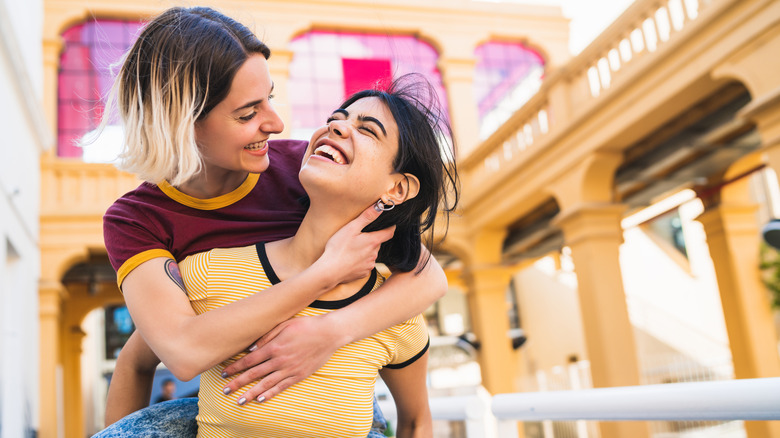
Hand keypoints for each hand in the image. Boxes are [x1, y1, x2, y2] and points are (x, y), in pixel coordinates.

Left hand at [221, 315, 343, 403]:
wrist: (329, 333)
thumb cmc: (306, 325)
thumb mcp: (284, 324)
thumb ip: (266, 336)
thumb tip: (251, 348)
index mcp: (274, 346)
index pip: (249, 360)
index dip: (235, 367)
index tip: (224, 373)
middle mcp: (280, 360)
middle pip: (254, 374)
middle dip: (238, 383)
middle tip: (225, 391)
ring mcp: (290, 369)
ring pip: (266, 384)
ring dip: (251, 393)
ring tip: (239, 401)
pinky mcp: (299, 375)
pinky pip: (282, 386)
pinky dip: (270, 393)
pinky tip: (261, 399)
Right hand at [320, 205, 394, 283]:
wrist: (330, 271)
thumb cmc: (339, 248)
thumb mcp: (352, 228)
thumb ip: (367, 216)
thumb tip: (381, 206)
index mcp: (373, 241)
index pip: (389, 232)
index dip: (390, 227)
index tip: (389, 224)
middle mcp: (374, 254)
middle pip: (378, 243)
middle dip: (372, 239)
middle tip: (360, 236)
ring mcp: (369, 265)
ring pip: (371, 254)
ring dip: (365, 250)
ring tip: (352, 248)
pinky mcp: (363, 273)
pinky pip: (365, 264)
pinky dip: (360, 261)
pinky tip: (350, 259)